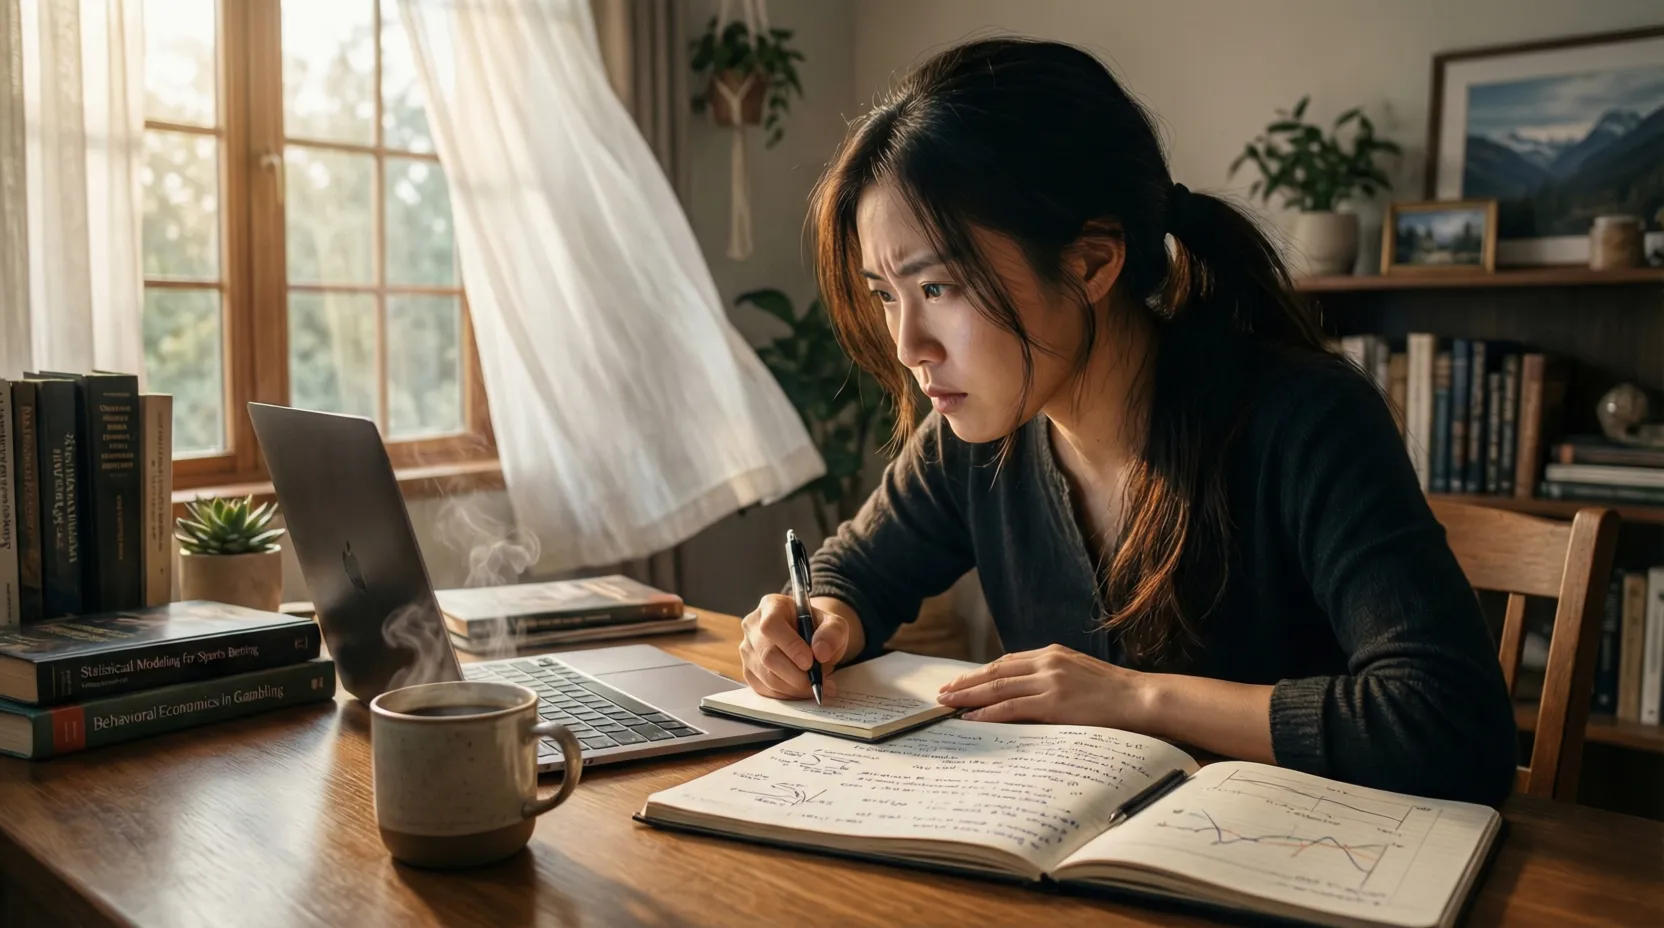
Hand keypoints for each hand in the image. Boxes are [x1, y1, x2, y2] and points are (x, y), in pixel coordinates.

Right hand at [739, 594, 850, 699]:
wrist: (809, 640)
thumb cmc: (817, 629)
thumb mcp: (834, 624)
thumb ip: (832, 633)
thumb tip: (821, 653)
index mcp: (771, 606)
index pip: (771, 625)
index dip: (790, 646)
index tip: (810, 662)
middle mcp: (752, 626)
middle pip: (767, 655)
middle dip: (795, 674)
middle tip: (817, 682)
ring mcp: (747, 650)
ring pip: (765, 676)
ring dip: (793, 687)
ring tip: (815, 686)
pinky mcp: (748, 671)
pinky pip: (764, 689)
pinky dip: (786, 694)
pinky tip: (801, 690)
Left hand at [936, 644, 1152, 727]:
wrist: (1141, 698)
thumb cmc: (1114, 692)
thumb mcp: (1078, 674)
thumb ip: (1052, 676)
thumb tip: (1024, 692)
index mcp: (1052, 653)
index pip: (1006, 662)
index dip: (980, 673)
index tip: (960, 681)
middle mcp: (1047, 662)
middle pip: (995, 672)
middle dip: (966, 683)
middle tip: (943, 693)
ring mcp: (1050, 681)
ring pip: (998, 688)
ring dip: (969, 697)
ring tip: (948, 704)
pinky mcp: (1055, 702)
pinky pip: (1012, 707)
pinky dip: (989, 713)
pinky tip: (973, 718)